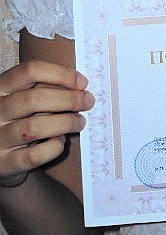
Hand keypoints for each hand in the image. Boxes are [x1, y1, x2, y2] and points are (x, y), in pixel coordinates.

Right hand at [0, 60, 93, 186]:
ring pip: (34, 127)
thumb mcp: (23, 96)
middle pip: (34, 99)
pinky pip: (34, 156)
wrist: (0, 155)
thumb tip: (80, 86)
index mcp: (0, 87)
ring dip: (66, 123)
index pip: (30, 70)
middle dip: (69, 99)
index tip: (83, 82)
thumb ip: (45, 87)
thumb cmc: (19, 118)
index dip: (61, 74)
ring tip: (79, 122)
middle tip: (88, 102)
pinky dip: (54, 146)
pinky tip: (61, 141)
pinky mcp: (4, 163)